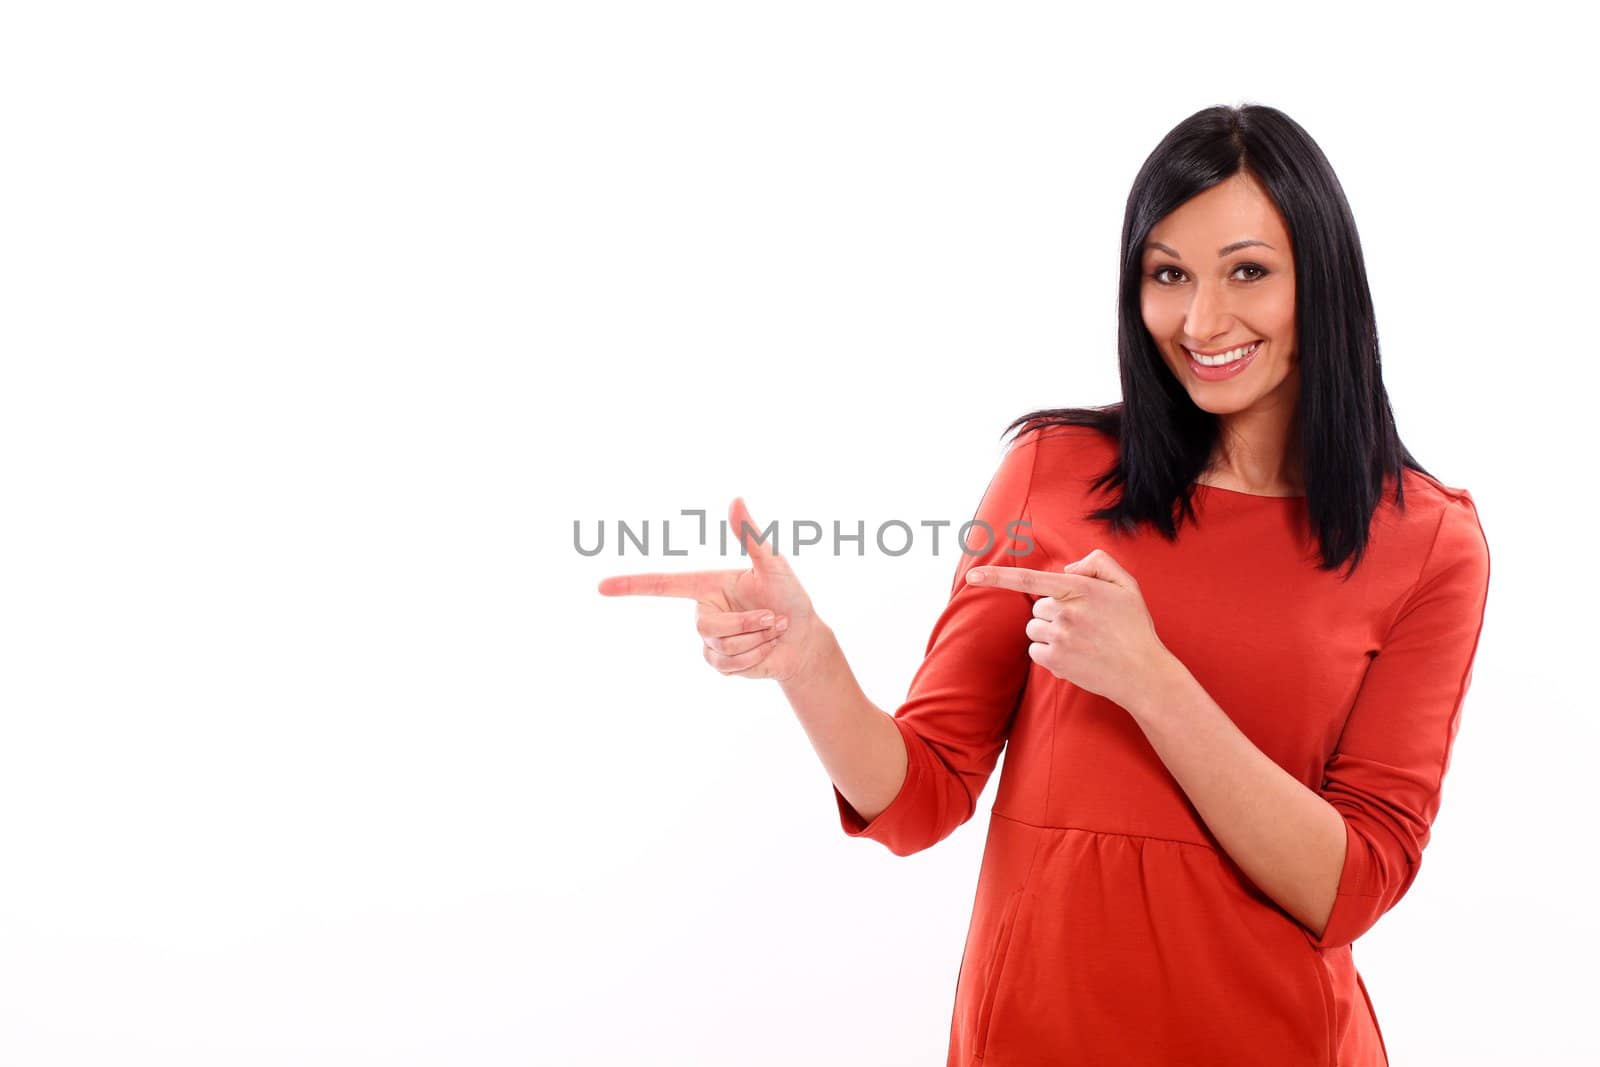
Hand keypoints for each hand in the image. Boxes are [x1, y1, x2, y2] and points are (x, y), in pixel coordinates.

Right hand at [596, 496, 824, 682]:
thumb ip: (751, 536)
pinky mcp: (719, 664)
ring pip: (721, 648)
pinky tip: (767, 649)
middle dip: (746, 624)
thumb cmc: (790, 597)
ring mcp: (709, 641)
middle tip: (773, 617)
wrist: (803, 639)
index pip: (663, 585)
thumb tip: (736, 499)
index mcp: (707, 585)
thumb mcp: (773, 565)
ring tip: (773, 630)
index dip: (632, 585)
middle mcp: (704, 612)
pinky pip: (730, 665)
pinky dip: (756, 657)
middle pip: (706, 627)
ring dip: (757, 640)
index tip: (602, 586)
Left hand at [966, 548, 1173, 709]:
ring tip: (1080, 641)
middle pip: (1038, 606)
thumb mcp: (1127, 585)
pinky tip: (1074, 656)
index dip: (997, 577)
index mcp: (1081, 589)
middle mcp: (1066, 611)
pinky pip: (1035, 650)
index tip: (972, 576)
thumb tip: (1067, 569)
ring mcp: (1059, 638)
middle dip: (1053, 612)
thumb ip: (1098, 563)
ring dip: (1049, 632)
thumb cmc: (1135, 628)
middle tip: (1083, 624)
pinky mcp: (1055, 661)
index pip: (1030, 579)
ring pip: (1034, 628)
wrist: (1143, 673)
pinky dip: (1048, 653)